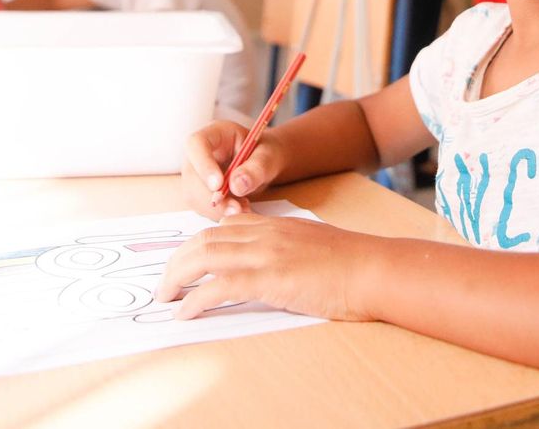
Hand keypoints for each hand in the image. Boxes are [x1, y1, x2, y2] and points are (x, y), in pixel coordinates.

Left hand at [153, 213, 377, 321]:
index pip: (225, 226)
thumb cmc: (353, 264)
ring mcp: (266, 253)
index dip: (198, 243)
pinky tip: (186, 313)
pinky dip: (196, 299)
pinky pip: (220, 286)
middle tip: (165, 284)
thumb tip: (272, 269)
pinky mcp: (270, 278)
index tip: (185, 261)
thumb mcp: (313, 246)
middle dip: (177, 260)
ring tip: (165, 297)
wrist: (372, 268)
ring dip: (177, 277)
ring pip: (204, 256)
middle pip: (205, 238)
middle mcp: (265, 233)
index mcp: (276, 225)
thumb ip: (288, 249)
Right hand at [182, 120, 284, 219]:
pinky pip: (202, 208)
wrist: (264, 164)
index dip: (203, 165)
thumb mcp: (268, 156)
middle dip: (213, 197)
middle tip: (238, 208)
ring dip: (218, 208)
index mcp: (214, 134)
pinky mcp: (198, 192)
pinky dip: (220, 213)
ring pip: (195, 196)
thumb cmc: (265, 153)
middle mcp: (198, 154)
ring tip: (244, 207)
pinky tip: (239, 209)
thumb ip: (256, 167)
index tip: (218, 184)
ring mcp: (195, 174)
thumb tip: (237, 186)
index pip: (196, 144)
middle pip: (192, 176)